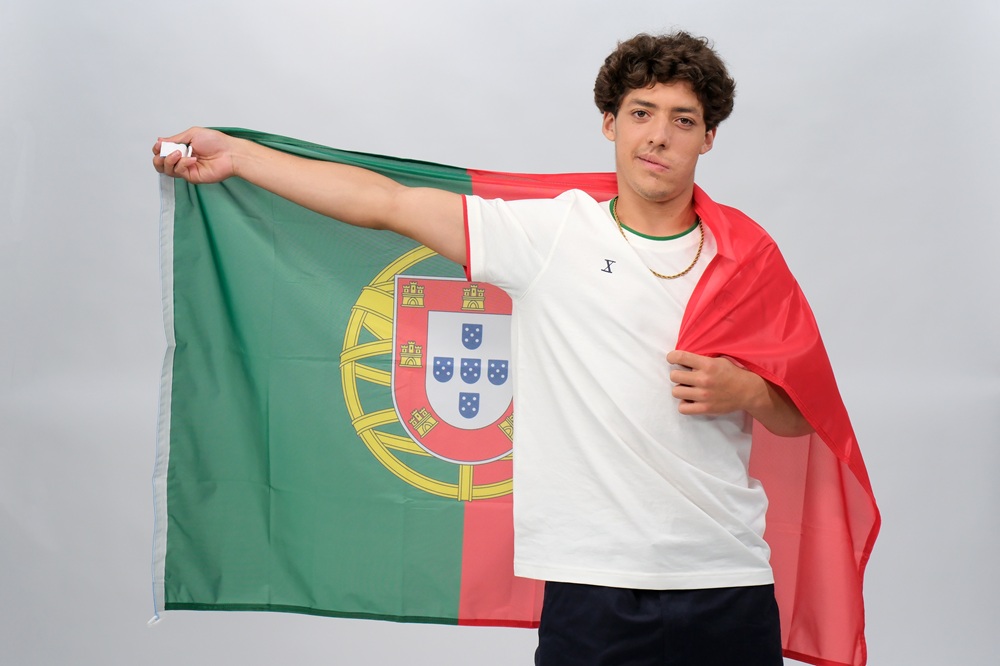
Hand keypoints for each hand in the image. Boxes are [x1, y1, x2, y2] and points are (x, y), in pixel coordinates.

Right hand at [152, 127, 237, 183]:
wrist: (230, 153)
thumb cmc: (216, 142)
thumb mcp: (192, 134)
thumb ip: (175, 139)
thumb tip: (160, 141)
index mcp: (182, 148)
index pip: (163, 152)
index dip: (157, 150)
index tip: (159, 145)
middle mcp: (183, 160)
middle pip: (160, 164)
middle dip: (158, 157)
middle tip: (163, 151)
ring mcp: (187, 169)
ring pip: (167, 169)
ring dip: (169, 160)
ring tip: (179, 153)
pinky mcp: (192, 177)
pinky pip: (179, 172)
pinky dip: (182, 164)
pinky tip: (192, 159)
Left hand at [666, 350, 812, 435]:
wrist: (749, 391)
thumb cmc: (732, 373)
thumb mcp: (719, 360)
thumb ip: (701, 358)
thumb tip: (682, 356)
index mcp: (707, 365)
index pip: (679, 357)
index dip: (672, 357)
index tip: (672, 359)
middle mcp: (704, 379)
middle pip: (674, 375)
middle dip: (677, 374)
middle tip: (684, 375)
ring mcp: (704, 395)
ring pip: (675, 391)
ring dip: (680, 389)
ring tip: (688, 388)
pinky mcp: (705, 408)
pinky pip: (683, 408)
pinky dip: (684, 404)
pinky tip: (690, 400)